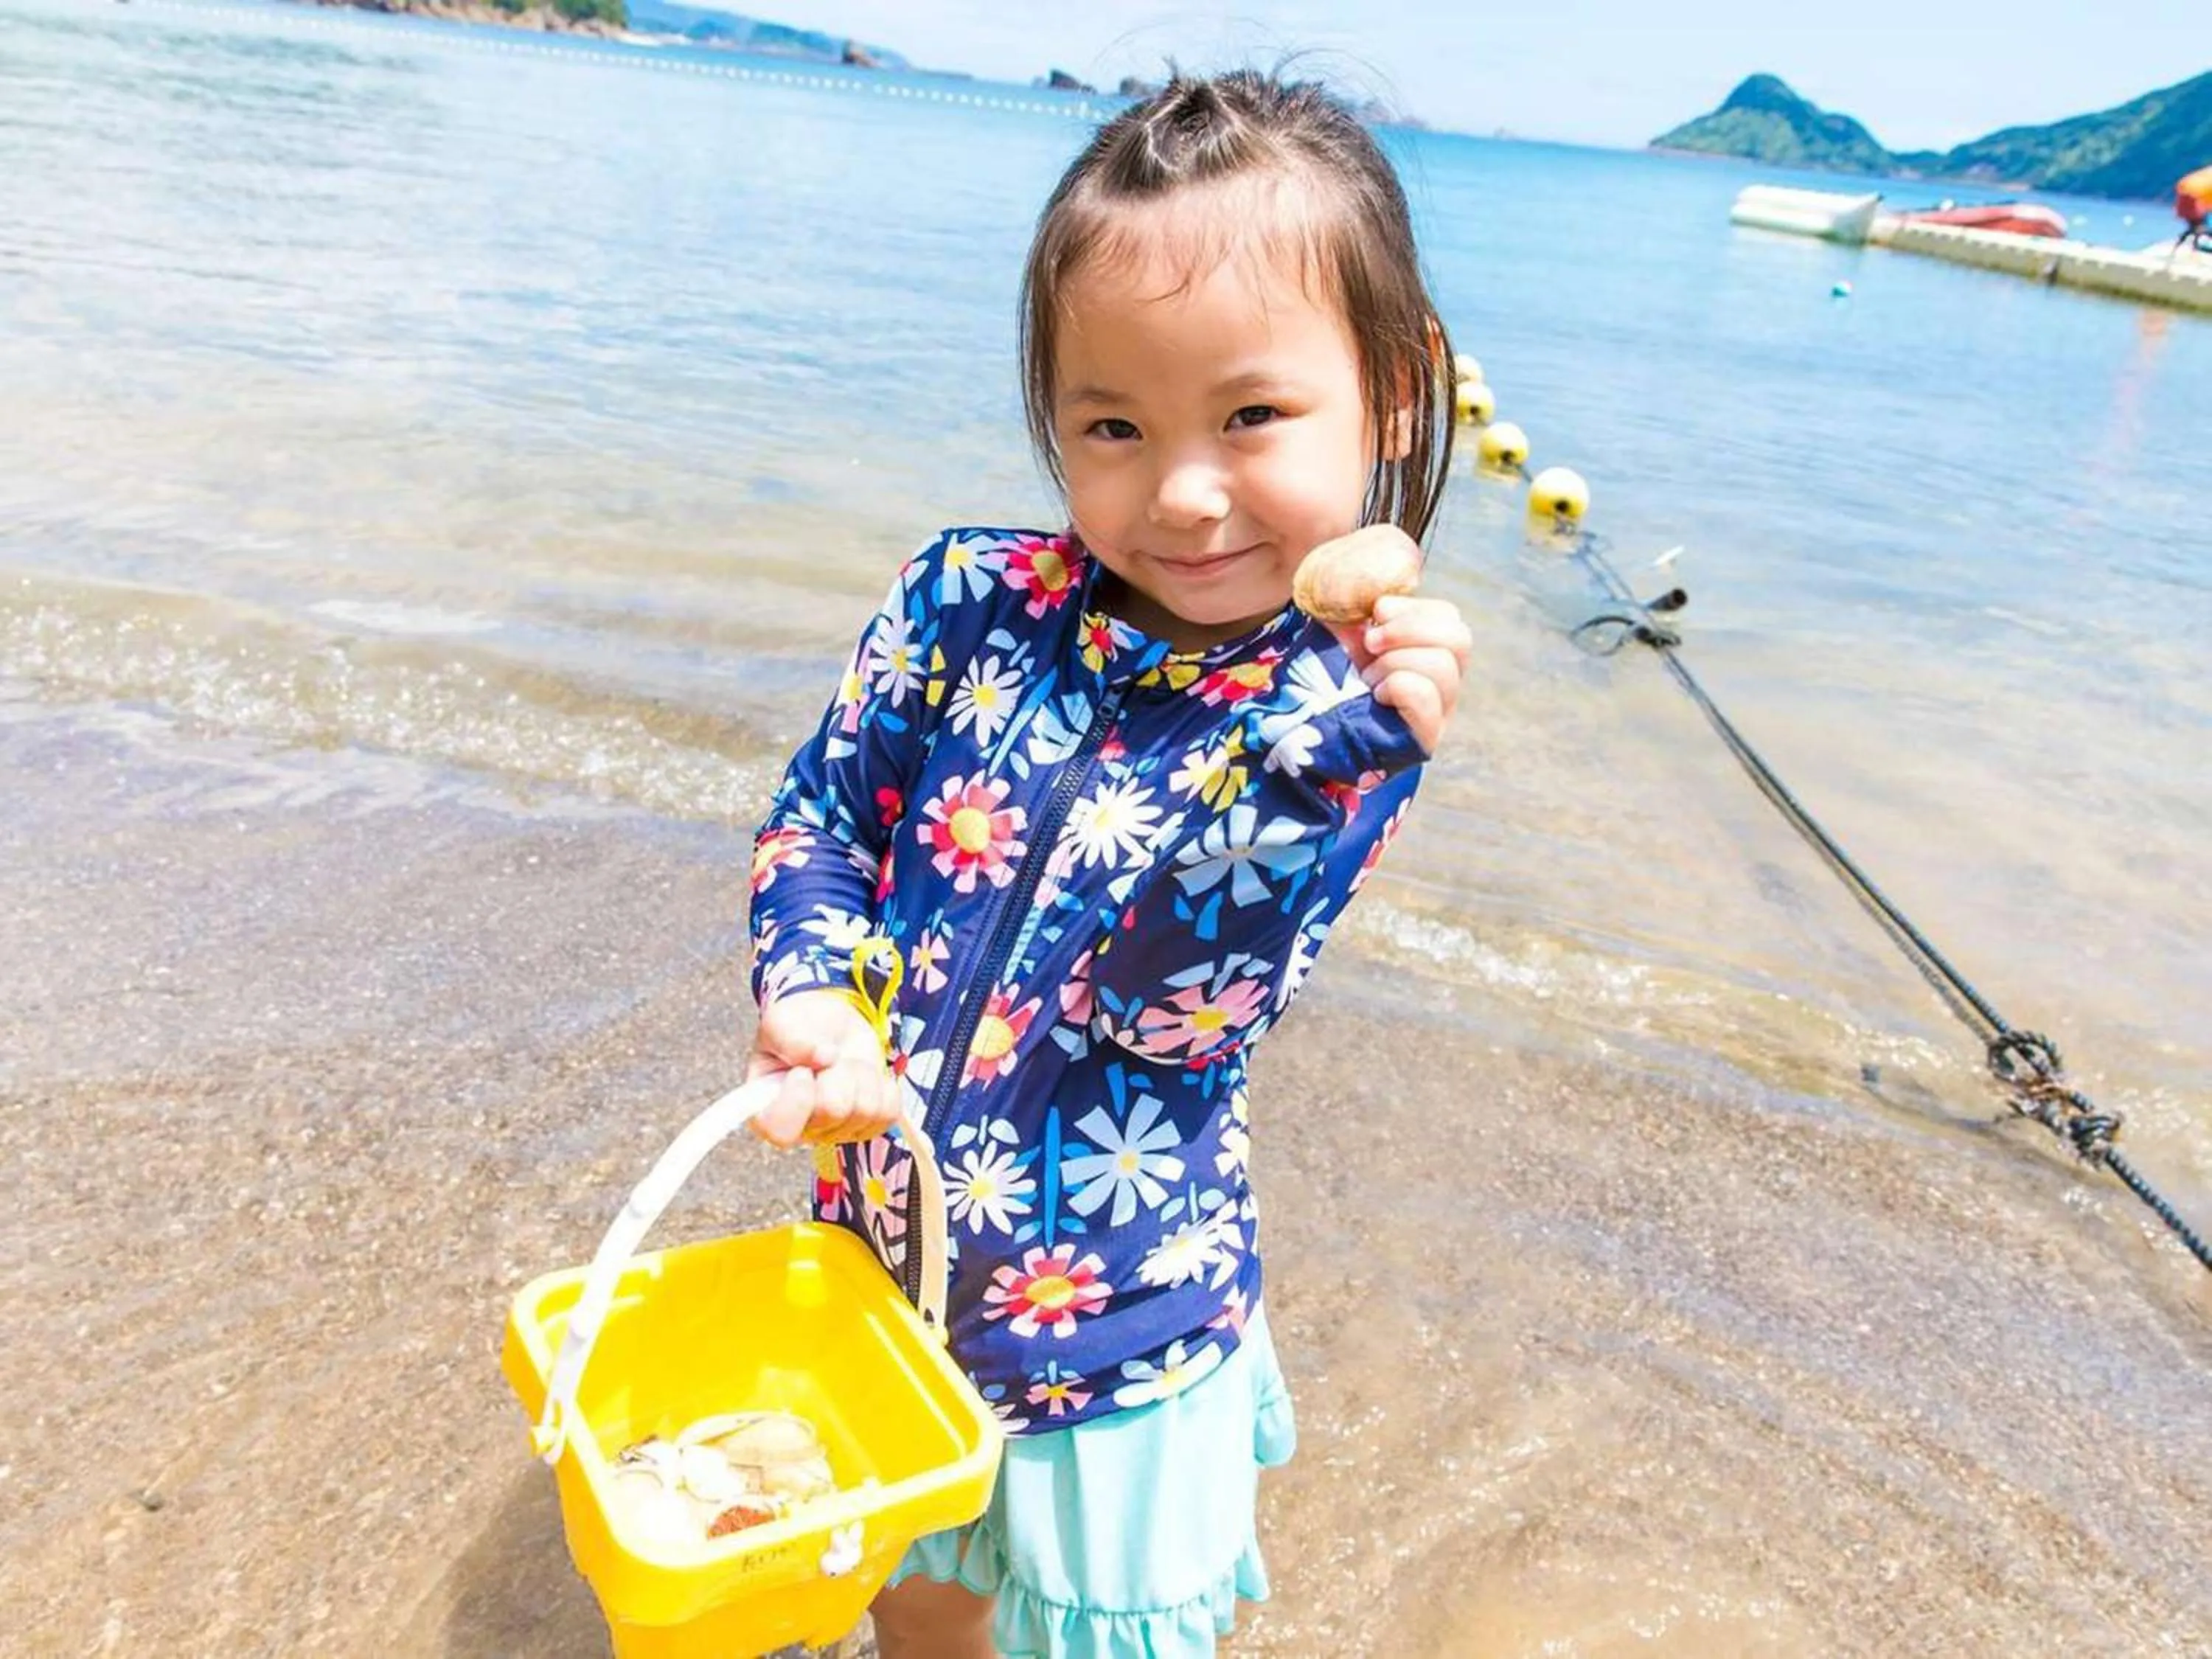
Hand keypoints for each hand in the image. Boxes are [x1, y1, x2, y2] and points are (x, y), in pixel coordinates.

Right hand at [745, 988, 899, 1149]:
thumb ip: (791, 1038)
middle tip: (827, 1057)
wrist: (832, 1025)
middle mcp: (802, 1129)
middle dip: (837, 1071)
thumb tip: (823, 1057)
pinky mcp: (868, 1125)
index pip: (780, 1130)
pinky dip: (883, 1086)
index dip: (797, 1100)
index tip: (802, 1071)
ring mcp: (837, 1131)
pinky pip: (888, 1113)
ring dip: (861, 1074)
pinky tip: (864, 1076)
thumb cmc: (799, 1027)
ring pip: (866, 1110)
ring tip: (845, 1063)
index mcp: (767, 1110)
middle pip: (834, 1110)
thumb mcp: (782, 1022)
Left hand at [1329, 592, 1472, 753]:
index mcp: (1428, 653)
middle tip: (1371, 642)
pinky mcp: (1425, 739)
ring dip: (1393, 663)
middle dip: (1409, 629)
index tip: (1375, 614)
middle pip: (1460, 639)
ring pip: (1443, 667)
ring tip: (1367, 679)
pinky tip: (1375, 698)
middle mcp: (1442, 684)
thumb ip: (1360, 607)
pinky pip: (1426, 697)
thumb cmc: (1326, 682)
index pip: (1450, 618)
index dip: (1414, 608)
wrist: (1305, 732)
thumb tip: (1375, 588)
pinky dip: (1397, 686)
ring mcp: (1439, 714)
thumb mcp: (1342, 635)